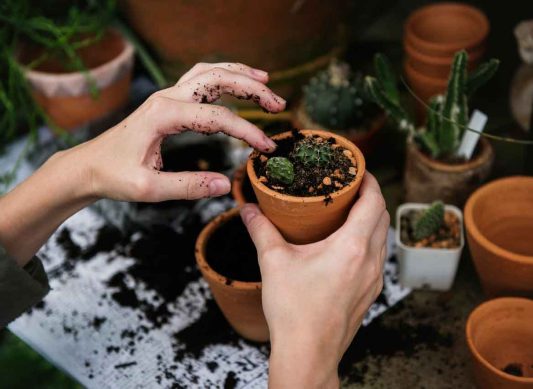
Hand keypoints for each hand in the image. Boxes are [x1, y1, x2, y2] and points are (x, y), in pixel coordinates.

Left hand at [0, 62, 284, 264]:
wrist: (88, 166)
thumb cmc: (114, 176)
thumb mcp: (149, 189)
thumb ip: (188, 186)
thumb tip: (225, 185)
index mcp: (163, 115)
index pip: (217, 117)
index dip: (247, 131)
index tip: (266, 148)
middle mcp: (166, 98)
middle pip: (217, 80)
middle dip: (252, 88)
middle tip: (278, 104)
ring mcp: (166, 96)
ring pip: (209, 73)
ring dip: (239, 75)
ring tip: (266, 82)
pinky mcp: (167, 102)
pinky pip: (200, 80)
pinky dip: (223, 77)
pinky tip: (237, 82)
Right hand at [241, 173, 388, 387]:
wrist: (308, 354)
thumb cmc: (294, 311)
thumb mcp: (273, 263)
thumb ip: (260, 230)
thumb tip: (247, 209)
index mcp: (352, 247)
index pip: (374, 201)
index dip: (370, 180)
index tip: (358, 170)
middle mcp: (370, 261)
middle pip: (382, 217)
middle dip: (370, 197)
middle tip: (349, 187)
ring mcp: (374, 279)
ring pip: (382, 238)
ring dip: (371, 220)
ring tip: (347, 212)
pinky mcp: (370, 293)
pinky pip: (377, 257)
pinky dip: (368, 241)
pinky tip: (346, 245)